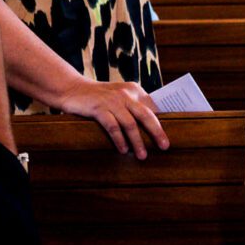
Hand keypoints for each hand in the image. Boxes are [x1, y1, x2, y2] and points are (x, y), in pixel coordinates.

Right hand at [54, 78, 169, 157]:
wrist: (71, 88)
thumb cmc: (99, 97)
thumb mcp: (119, 97)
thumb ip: (134, 107)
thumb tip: (153, 128)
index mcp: (135, 90)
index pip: (154, 106)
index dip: (164, 121)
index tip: (172, 134)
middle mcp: (126, 94)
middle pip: (146, 115)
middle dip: (157, 132)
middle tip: (164, 146)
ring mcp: (112, 101)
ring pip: (130, 124)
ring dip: (137, 141)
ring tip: (142, 155)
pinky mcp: (98, 108)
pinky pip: (112, 126)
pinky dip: (119, 139)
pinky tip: (123, 150)